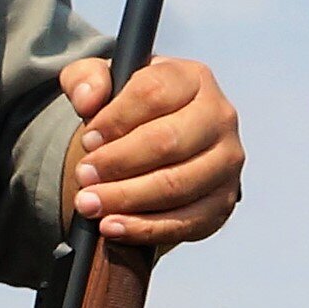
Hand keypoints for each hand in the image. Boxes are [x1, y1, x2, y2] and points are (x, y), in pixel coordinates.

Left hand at [56, 55, 243, 245]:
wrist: (153, 147)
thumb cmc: (128, 111)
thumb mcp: (101, 82)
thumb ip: (85, 79)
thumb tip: (88, 100)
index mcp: (192, 79)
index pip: (154, 93)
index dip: (115, 119)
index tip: (88, 139)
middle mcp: (219, 117)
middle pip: (168, 142)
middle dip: (118, 163)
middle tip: (83, 176)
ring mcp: (226, 162)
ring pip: (177, 185)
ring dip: (127, 198)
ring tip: (89, 204)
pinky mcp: (221, 202)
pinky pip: (186, 221)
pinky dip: (145, 228)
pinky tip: (113, 227)